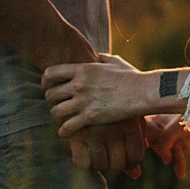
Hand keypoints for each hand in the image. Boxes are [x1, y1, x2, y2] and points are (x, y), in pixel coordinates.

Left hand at [47, 46, 168, 151]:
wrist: (144, 91)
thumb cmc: (132, 76)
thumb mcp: (115, 61)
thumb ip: (101, 58)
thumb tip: (96, 56)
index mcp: (82, 69)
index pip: (51, 73)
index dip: (45, 81)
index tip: (47, 87)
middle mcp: (79, 85)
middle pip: (50, 94)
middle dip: (51, 100)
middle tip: (56, 105)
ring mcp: (83, 101)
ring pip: (55, 111)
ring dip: (57, 116)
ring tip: (61, 119)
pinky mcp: (90, 117)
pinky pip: (67, 127)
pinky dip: (63, 131)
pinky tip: (65, 132)